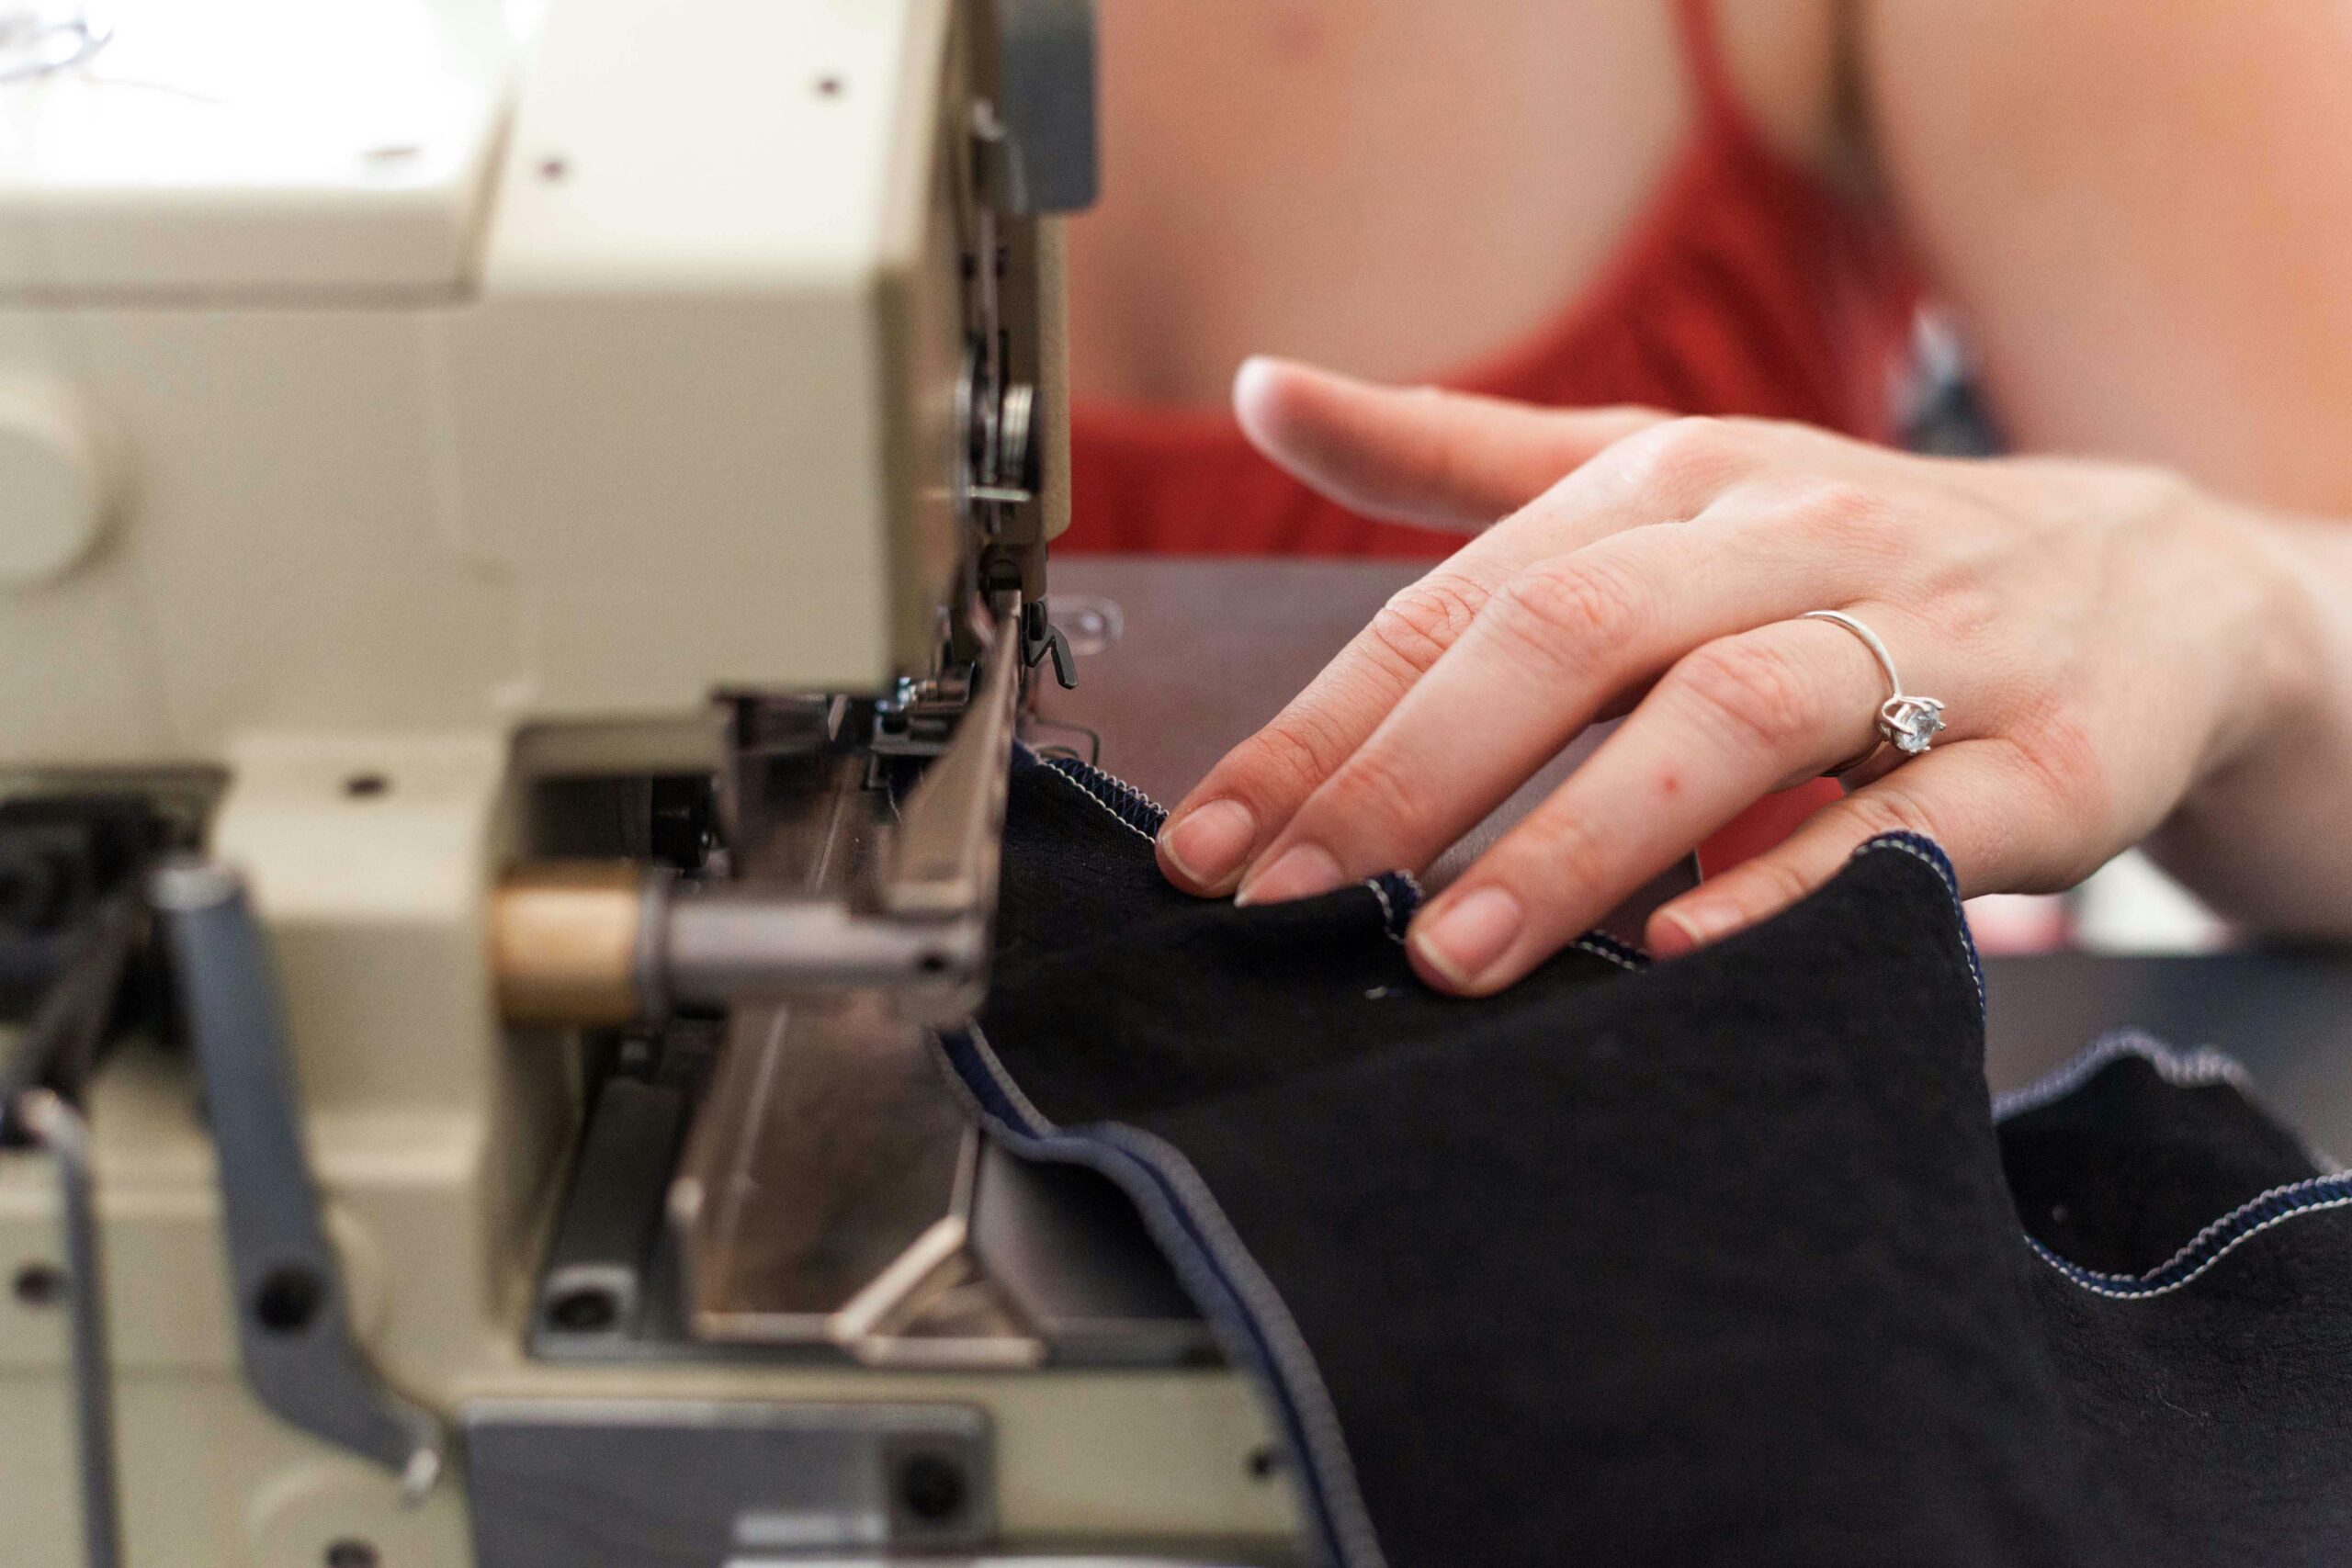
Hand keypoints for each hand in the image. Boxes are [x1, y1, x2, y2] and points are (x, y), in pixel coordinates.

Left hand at [1153, 357, 2309, 993]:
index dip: (1323, 725)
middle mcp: (1787, 538)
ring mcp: (1930, 640)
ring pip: (1734, 715)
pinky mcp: (2051, 756)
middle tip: (1296, 906)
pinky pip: (1917, 822)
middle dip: (1415, 777)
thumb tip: (1264, 392)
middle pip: (1577, 637)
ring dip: (1580, 838)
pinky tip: (1689, 952)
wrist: (2156, 580)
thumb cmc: (1852, 549)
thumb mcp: (1663, 476)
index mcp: (1673, 480)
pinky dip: (1799, 881)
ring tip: (1456, 952)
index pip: (1463, 603)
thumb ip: (1461, 457)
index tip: (1208, 845)